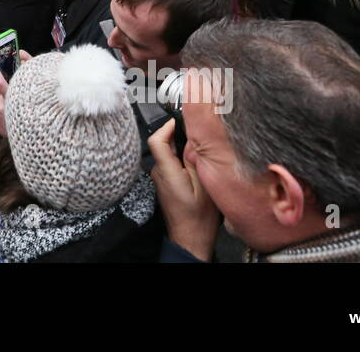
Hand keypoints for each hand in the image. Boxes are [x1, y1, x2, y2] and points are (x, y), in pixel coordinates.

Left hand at [148, 119, 219, 261]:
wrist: (190, 239)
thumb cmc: (198, 219)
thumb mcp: (203, 185)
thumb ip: (195, 160)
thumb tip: (191, 137)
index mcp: (167, 171)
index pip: (156, 140)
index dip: (167, 126)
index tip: (181, 120)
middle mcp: (159, 172)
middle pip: (163, 143)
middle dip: (179, 135)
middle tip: (198, 134)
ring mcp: (160, 177)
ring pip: (169, 153)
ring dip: (182, 147)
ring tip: (201, 149)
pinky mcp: (165, 182)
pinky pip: (171, 162)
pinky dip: (182, 158)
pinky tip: (196, 163)